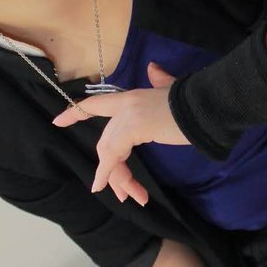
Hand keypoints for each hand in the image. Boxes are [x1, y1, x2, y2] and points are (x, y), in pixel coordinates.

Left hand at [52, 63, 188, 204]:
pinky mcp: (134, 127)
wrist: (207, 103)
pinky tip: (105, 186)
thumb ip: (162, 80)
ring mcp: (128, 117)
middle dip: (111, 169)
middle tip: (123, 193)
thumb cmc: (195, 100)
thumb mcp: (174, 89)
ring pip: (110, 151)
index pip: (97, 104)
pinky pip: (114, 155)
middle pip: (106, 140)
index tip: (58, 121)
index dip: (76, 112)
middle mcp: (126, 105)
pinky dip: (107, 172)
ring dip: (117, 178)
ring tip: (129, 197)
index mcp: (132, 97)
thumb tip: (154, 69)